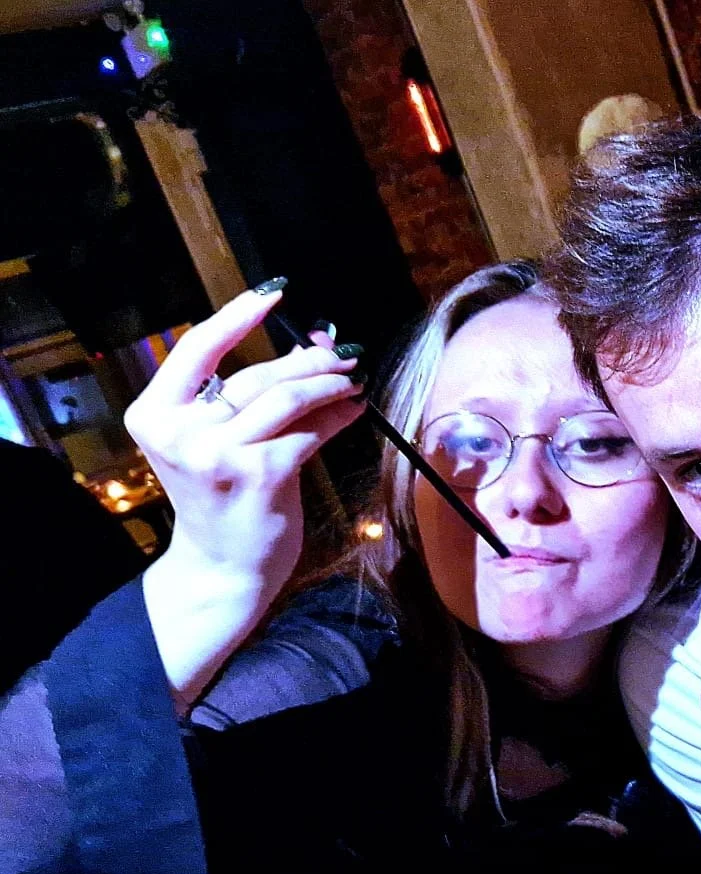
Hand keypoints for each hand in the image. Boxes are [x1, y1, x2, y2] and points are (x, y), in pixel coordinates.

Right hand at [128, 287, 362, 703]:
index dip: (238, 315)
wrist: (223, 565)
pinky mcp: (260, 474)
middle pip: (255, 374)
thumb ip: (254, 392)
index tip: (275, 291)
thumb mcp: (221, 439)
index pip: (197, 348)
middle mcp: (180, 431)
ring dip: (329, 384)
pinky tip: (356, 411)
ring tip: (354, 380)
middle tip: (344, 355)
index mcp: (155, 413)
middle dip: (308, 360)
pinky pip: (309, 432)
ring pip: (286, 398)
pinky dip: (338, 417)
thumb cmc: (224, 496)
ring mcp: (218, 454)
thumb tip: (314, 341)